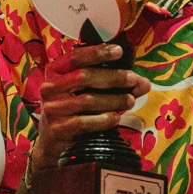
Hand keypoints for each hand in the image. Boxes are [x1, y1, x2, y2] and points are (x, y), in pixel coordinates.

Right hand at [30, 41, 150, 171]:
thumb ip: (115, 85)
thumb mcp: (89, 91)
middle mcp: (49, 87)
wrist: (53, 142)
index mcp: (55, 71)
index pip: (76, 57)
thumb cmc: (73, 110)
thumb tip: (143, 83)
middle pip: (83, 76)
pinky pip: (84, 122)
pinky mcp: (57, 128)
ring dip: (113, 100)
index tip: (119, 51)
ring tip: (130, 101)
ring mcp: (52, 108)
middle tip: (132, 79)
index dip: (97, 52)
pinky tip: (115, 118)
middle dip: (112, 77)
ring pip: (87, 100)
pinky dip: (103, 119)